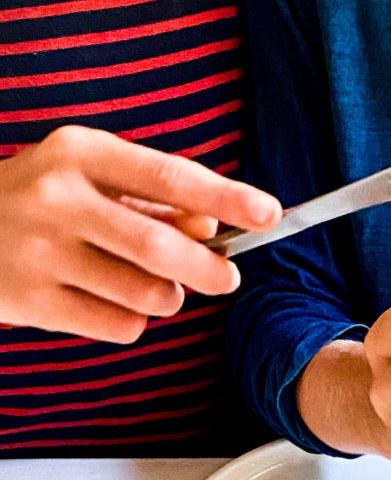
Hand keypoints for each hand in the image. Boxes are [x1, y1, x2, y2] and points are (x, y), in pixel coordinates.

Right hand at [0, 126, 280, 341]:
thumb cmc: (38, 202)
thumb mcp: (88, 179)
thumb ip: (152, 202)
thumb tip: (211, 229)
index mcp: (79, 153)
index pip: (170, 176)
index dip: (226, 198)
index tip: (269, 213)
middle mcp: (58, 198)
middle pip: (164, 250)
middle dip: (210, 271)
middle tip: (227, 277)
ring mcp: (42, 253)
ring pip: (149, 296)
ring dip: (167, 298)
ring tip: (146, 285)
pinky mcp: (33, 301)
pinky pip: (122, 326)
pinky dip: (133, 321)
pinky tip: (105, 300)